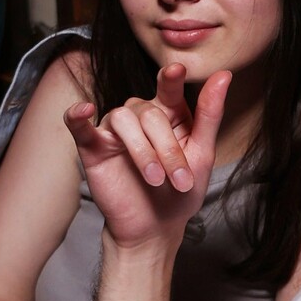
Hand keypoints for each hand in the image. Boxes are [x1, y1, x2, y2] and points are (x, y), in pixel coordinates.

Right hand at [64, 65, 230, 250]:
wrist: (155, 229)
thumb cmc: (180, 192)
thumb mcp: (203, 154)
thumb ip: (210, 115)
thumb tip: (224, 75)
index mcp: (169, 113)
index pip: (169, 87)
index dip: (172, 78)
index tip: (177, 71)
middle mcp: (140, 116)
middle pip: (150, 113)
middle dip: (168, 149)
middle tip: (180, 181)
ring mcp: (115, 130)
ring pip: (122, 118)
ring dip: (142, 150)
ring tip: (154, 179)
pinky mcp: (92, 147)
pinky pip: (78, 124)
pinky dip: (77, 115)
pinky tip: (84, 110)